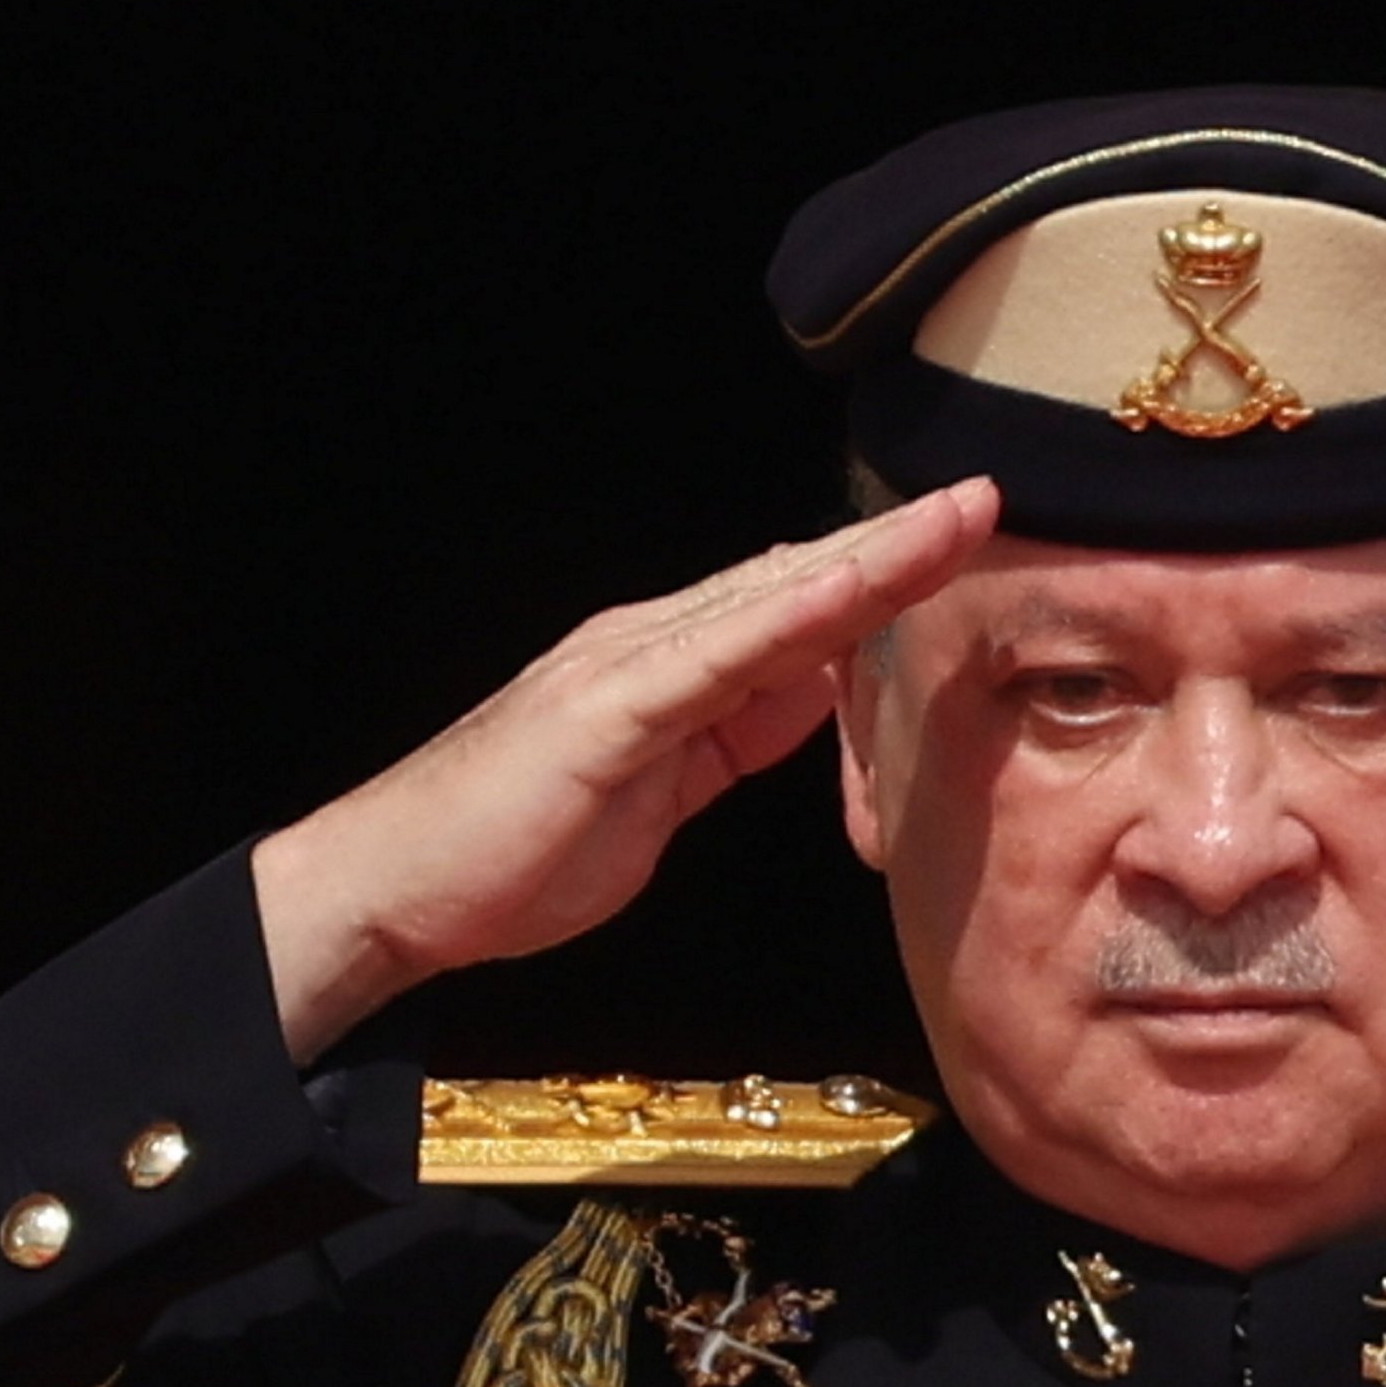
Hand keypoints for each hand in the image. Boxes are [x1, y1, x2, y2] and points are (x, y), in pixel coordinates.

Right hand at [248, 478, 1000, 1060]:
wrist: (396, 887)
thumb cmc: (514, 853)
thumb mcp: (661, 797)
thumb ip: (731, 738)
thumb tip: (810, 695)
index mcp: (668, 668)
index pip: (795, 608)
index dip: (881, 573)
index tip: (962, 544)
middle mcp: (651, 644)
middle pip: (797, 581)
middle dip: (897, 544)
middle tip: (989, 499)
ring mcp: (628, 669)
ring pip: (772, 599)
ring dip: (872, 559)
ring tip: (959, 518)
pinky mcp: (608, 712)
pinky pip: (721, 658)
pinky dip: (796, 620)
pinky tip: (858, 593)